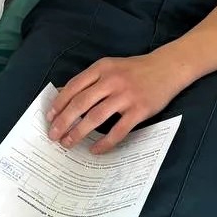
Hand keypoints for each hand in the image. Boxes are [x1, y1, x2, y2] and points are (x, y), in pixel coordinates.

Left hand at [46, 53, 188, 154]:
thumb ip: (90, 80)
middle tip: (53, 135)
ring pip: (96, 117)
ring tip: (68, 143)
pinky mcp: (139, 110)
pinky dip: (104, 143)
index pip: (74, 86)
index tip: (49, 117)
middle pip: (81, 103)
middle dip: (64, 121)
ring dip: (79, 132)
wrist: (168, 67)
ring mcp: (126, 95)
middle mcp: (112, 80)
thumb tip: (64, 96)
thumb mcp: (110, 67)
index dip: (59, 103)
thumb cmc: (135, 69)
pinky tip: (95, 149)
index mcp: (102, 68)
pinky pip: (118, 130)